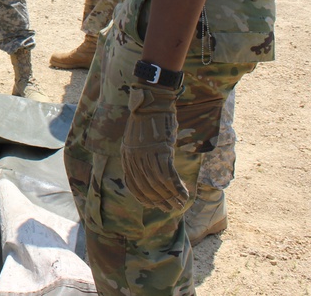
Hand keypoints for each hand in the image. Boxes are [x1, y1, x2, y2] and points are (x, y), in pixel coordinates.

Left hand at [120, 84, 189, 211]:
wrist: (152, 102)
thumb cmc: (147, 120)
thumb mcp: (136, 139)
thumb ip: (139, 155)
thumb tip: (148, 171)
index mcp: (126, 156)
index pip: (132, 184)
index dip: (144, 197)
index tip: (153, 205)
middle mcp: (134, 158)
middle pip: (146, 186)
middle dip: (159, 200)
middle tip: (170, 208)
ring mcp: (146, 154)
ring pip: (158, 183)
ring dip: (170, 196)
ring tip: (179, 204)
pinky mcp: (161, 150)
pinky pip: (168, 175)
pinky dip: (177, 187)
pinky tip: (184, 194)